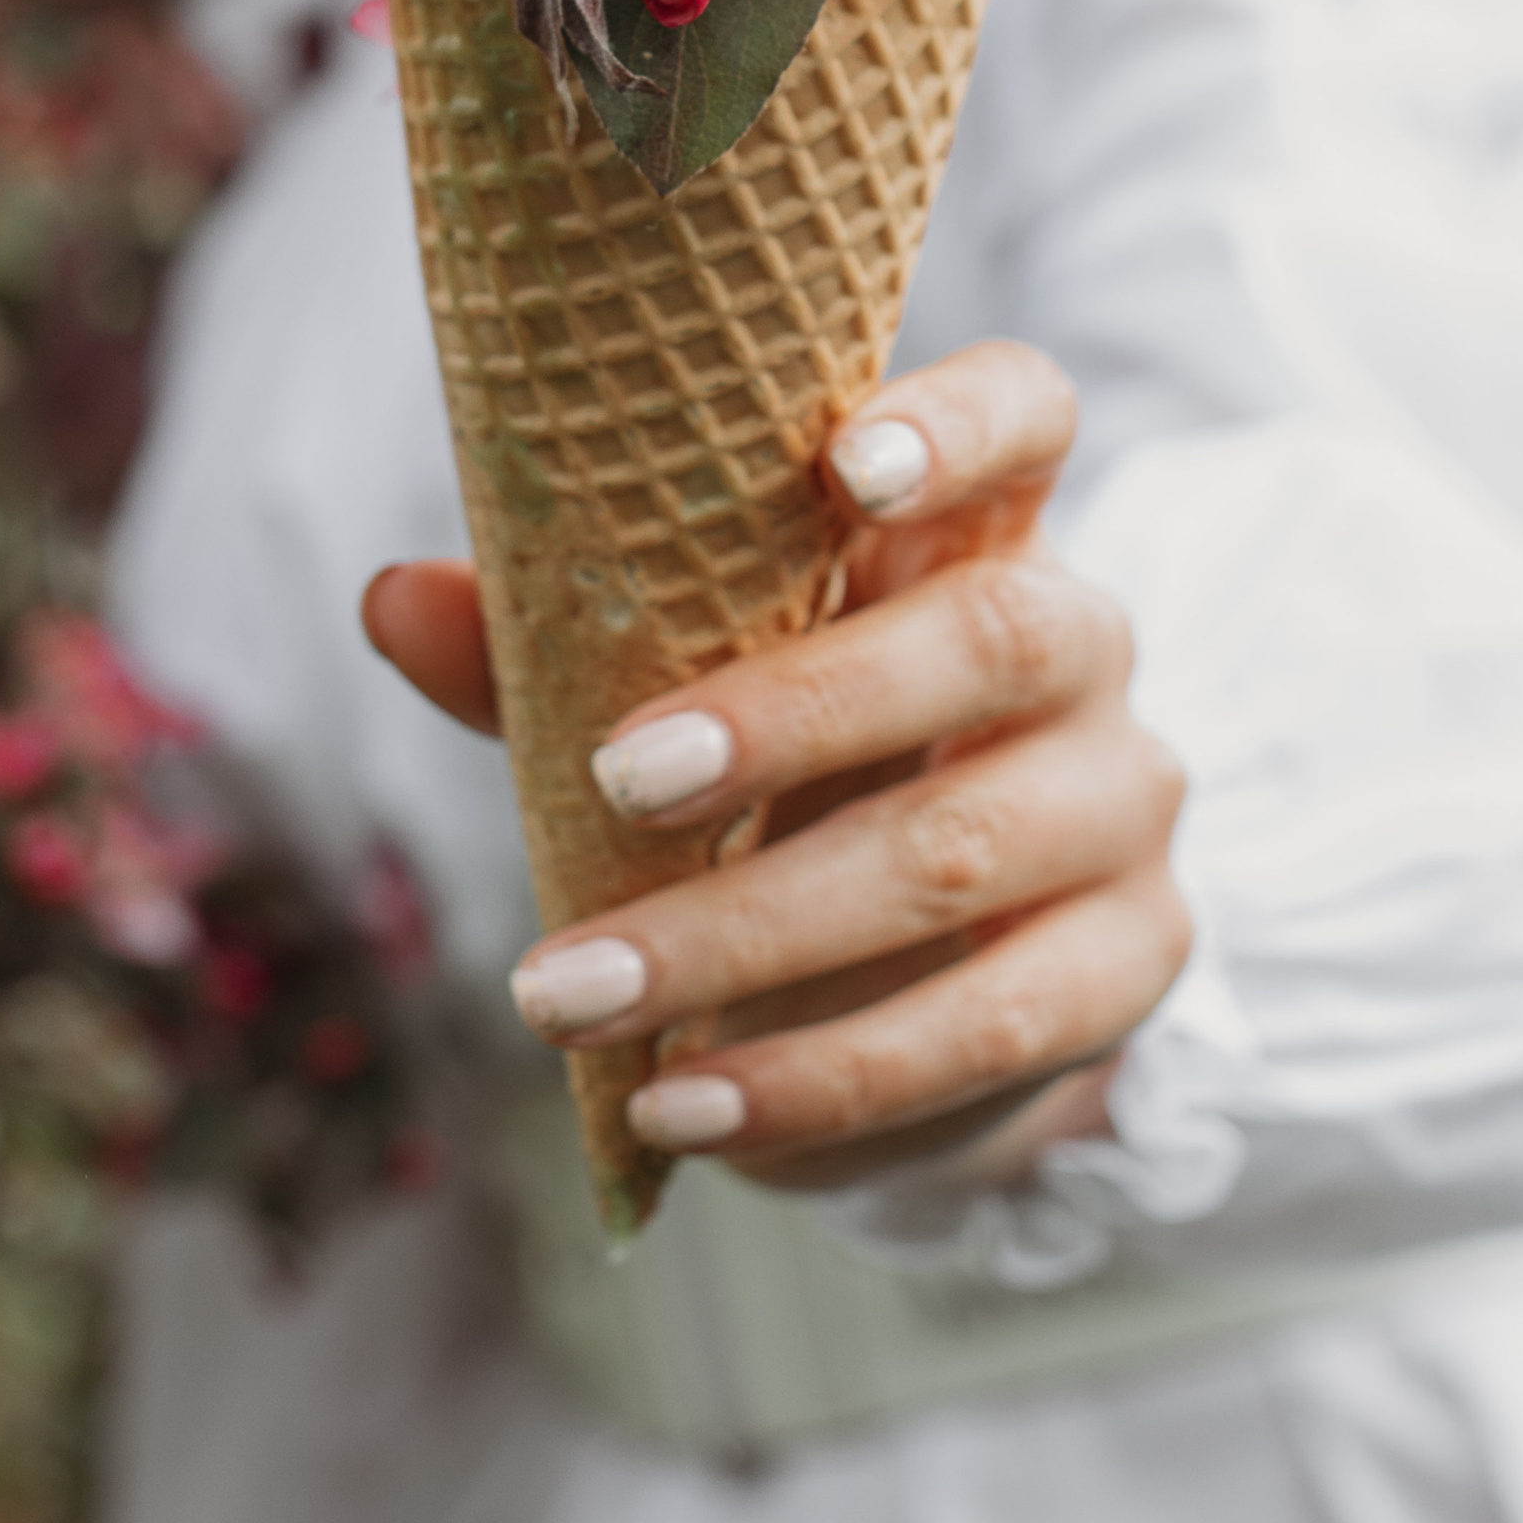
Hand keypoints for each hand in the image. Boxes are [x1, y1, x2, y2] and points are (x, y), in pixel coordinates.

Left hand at [360, 339, 1188, 1189]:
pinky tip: (682, 1107)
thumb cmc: (784, 777)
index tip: (845, 463)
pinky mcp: (1129, 966)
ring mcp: (1122, 804)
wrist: (932, 975)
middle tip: (617, 781)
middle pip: (990, 639)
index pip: (1022, 415)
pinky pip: (981, 1027)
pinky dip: (816, 1079)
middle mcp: (1080, 641)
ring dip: (750, 936)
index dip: (955, 423)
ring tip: (573, 996)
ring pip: (963, 854)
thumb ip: (553, 647)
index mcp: (975, 528)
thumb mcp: (676, 695)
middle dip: (798, 713)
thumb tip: (394, 600)